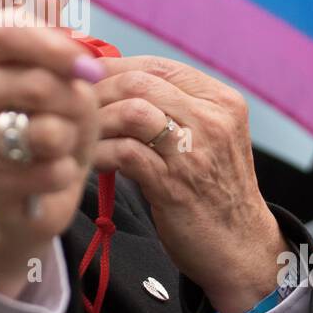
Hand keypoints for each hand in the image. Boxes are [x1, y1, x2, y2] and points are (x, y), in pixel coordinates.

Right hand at [0, 0, 101, 295]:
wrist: (30, 189)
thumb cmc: (51, 120)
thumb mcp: (64, 76)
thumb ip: (57, 36)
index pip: (7, 31)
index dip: (54, 48)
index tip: (88, 70)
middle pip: (35, 84)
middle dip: (75, 104)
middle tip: (80, 117)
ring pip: (45, 131)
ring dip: (71, 141)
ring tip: (63, 144)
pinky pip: (46, 170)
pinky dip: (63, 174)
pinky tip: (51, 173)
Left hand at [89, 55, 289, 312]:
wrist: (241, 247)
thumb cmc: (213, 190)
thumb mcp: (207, 138)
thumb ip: (173, 109)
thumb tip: (115, 82)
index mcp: (220, 100)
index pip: (157, 66)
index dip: (114, 69)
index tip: (85, 82)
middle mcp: (213, 119)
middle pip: (140, 82)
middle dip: (97, 92)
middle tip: (71, 108)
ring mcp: (195, 152)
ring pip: (131, 112)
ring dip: (95, 121)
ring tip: (76, 133)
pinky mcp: (175, 185)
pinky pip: (124, 152)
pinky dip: (99, 152)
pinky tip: (86, 160)